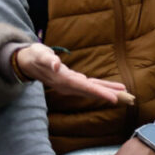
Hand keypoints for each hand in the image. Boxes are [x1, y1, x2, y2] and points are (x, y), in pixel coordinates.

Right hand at [15, 44, 132, 104]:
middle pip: (91, 92)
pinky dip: (102, 87)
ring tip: (124, 92)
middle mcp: (68, 86)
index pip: (84, 88)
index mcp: (63, 80)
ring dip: (108, 91)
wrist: (27, 62)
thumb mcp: (40, 55)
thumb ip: (48, 60)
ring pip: (92, 90)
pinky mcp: (73, 82)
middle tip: (127, 98)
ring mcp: (71, 85)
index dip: (99, 93)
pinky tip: (112, 88)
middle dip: (109, 95)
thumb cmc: (35, 56)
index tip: (113, 98)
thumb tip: (55, 64)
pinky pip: (90, 86)